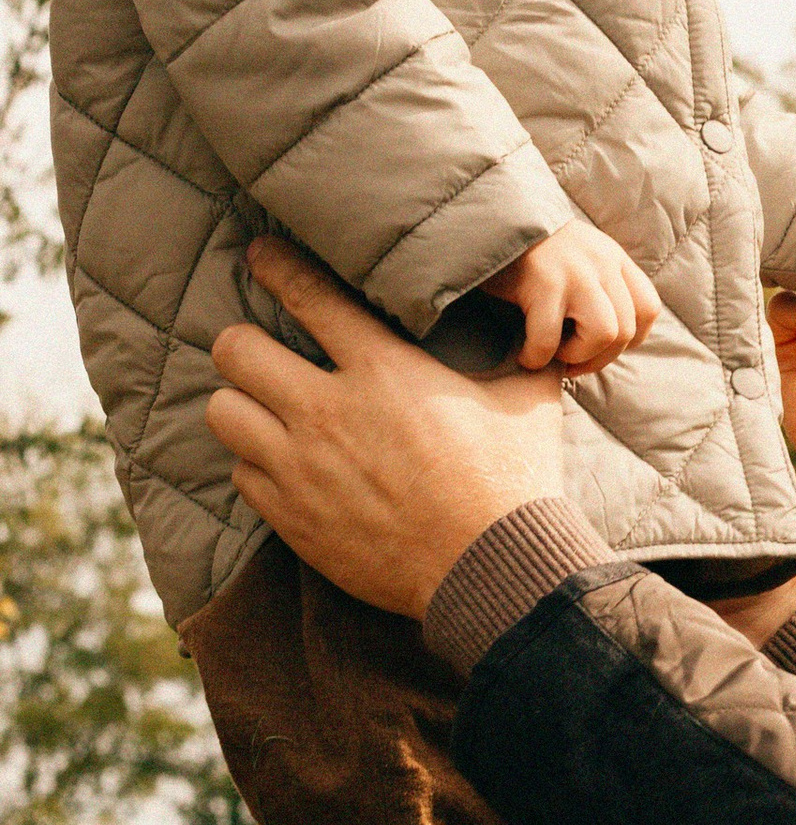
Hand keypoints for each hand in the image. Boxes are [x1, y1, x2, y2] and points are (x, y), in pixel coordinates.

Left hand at [208, 239, 568, 618]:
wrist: (492, 570)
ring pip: (223, 411)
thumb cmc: (515, 482)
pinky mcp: (292, 517)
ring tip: (263, 411)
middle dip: (242, 346)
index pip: (309, 295)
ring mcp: (301, 467)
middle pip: (236, 351)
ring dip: (241, 407)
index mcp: (384, 369)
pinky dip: (256, 467)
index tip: (258, 254)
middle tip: (259, 353)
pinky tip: (284, 468)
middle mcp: (328, 410)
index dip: (276, 265)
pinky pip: (241, 475)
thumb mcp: (526, 403)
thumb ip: (518, 360)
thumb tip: (543, 334)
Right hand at [484, 223, 659, 372]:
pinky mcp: (542, 283)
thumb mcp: (579, 258)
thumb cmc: (531, 252)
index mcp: (613, 259)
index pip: (648, 308)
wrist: (492, 219)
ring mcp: (575, 273)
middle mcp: (602, 264)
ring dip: (577, 356)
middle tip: (569, 361)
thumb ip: (599, 286)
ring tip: (552, 353)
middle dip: (597, 358)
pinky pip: (549, 339)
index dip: (630, 340)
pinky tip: (525, 353)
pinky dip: (537, 357)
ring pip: (604, 334)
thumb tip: (608, 341)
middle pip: (626, 330)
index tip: (600, 347)